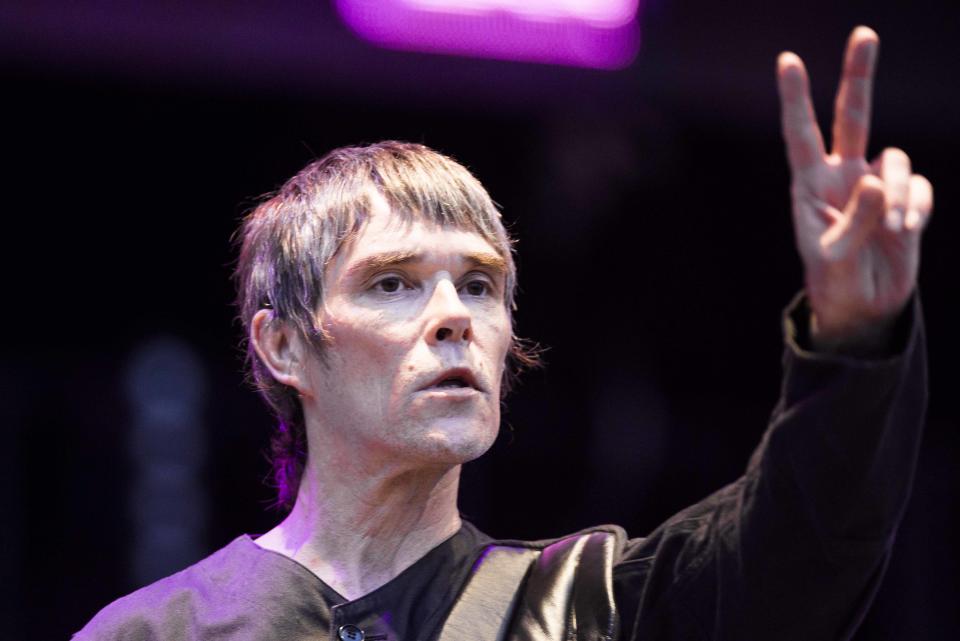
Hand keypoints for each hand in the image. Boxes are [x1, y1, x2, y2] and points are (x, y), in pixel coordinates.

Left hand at [776, 26, 932, 353]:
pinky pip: (919, 186)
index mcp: (810, 185)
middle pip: (853, 115)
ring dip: (898, 195)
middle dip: (859, 75)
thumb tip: (878, 180)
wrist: (862, 306)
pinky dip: (916, 208)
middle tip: (864, 32)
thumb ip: (855, 221)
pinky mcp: (905, 198)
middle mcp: (842, 175)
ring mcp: (875, 184)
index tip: (787, 60)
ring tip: (892, 231)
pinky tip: (906, 232)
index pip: (801, 135)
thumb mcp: (833, 258)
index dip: (796, 98)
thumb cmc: (832, 281)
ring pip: (896, 160)